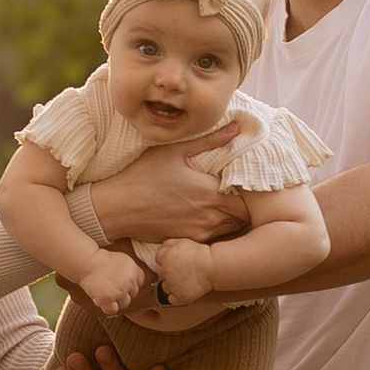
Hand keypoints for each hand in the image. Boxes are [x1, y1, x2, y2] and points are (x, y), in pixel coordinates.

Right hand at [78, 249, 147, 316]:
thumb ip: (133, 271)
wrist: (87, 262)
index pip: (139, 283)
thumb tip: (142, 283)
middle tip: (110, 287)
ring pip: (124, 303)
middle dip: (123, 293)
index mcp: (135, 270)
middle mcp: (129, 281)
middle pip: (132, 294)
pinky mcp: (108, 298)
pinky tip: (101, 300)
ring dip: (116, 301)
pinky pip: (112, 310)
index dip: (130, 284)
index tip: (120, 281)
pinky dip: (107, 307)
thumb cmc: (102, 260)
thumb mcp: (123, 259)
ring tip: (106, 293)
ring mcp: (119, 291)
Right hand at [85, 145, 250, 244]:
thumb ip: (210, 140)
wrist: (115, 209)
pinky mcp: (189, 242)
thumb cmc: (142, 176)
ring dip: (233, 216)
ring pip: (232, 228)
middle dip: (247, 204)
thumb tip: (236, 127)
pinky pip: (215, 237)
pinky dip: (217, 227)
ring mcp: (200, 232)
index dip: (254, 189)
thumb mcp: (174, 151)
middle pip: (245, 215)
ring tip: (227, 201)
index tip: (249, 178)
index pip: (250, 197)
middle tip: (242, 190)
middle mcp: (209, 216)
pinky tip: (208, 214)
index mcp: (210, 192)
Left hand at [155, 234, 215, 300]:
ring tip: (184, 280)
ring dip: (171, 284)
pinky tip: (184, 290)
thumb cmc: (199, 253)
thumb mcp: (182, 242)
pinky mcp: (180, 296)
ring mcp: (172, 285)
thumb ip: (168, 244)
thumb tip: (162, 248)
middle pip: (161, 273)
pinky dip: (176, 296)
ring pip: (165, 287)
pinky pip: (171, 299)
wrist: (212, 266)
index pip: (158, 259)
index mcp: (165, 257)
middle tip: (182, 270)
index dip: (167, 260)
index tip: (176, 261)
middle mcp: (165, 272)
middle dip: (169, 272)